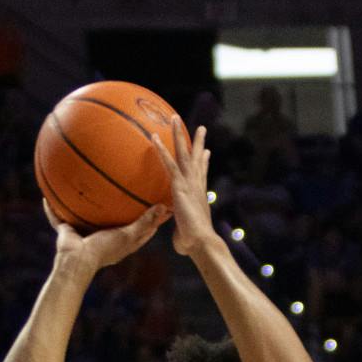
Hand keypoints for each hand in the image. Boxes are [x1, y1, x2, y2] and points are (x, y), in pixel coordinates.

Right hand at [45, 199, 166, 275]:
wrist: (77, 262)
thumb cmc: (104, 250)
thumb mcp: (128, 235)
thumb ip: (145, 222)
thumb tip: (164, 207)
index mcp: (119, 243)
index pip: (139, 230)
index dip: (150, 219)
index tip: (158, 204)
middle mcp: (102, 238)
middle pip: (112, 221)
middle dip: (118, 209)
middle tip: (126, 190)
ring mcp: (83, 235)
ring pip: (83, 217)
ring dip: (82, 206)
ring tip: (83, 188)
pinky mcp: (67, 232)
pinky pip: (57, 218)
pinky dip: (51, 210)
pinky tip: (46, 197)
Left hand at [150, 116, 214, 256]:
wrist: (200, 241)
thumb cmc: (192, 244)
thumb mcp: (185, 234)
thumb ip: (181, 232)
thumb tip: (178, 241)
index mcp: (199, 194)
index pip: (202, 174)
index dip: (204, 162)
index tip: (207, 152)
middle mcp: (197, 184)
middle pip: (197, 158)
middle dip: (198, 142)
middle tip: (201, 128)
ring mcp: (189, 182)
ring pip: (184, 153)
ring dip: (179, 135)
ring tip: (175, 118)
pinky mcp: (179, 185)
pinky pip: (168, 163)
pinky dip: (161, 149)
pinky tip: (154, 137)